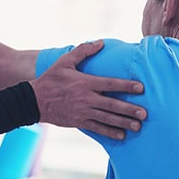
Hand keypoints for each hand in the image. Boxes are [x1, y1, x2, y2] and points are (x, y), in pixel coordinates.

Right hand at [30, 40, 145, 139]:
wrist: (34, 100)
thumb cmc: (51, 79)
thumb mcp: (65, 61)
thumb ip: (83, 51)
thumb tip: (101, 42)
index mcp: (85, 82)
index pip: (110, 84)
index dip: (126, 86)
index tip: (141, 88)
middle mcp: (86, 98)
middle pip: (112, 105)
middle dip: (129, 109)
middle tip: (144, 113)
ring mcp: (83, 112)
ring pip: (107, 119)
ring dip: (123, 123)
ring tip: (138, 126)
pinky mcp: (79, 122)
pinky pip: (97, 129)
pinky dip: (110, 132)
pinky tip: (122, 135)